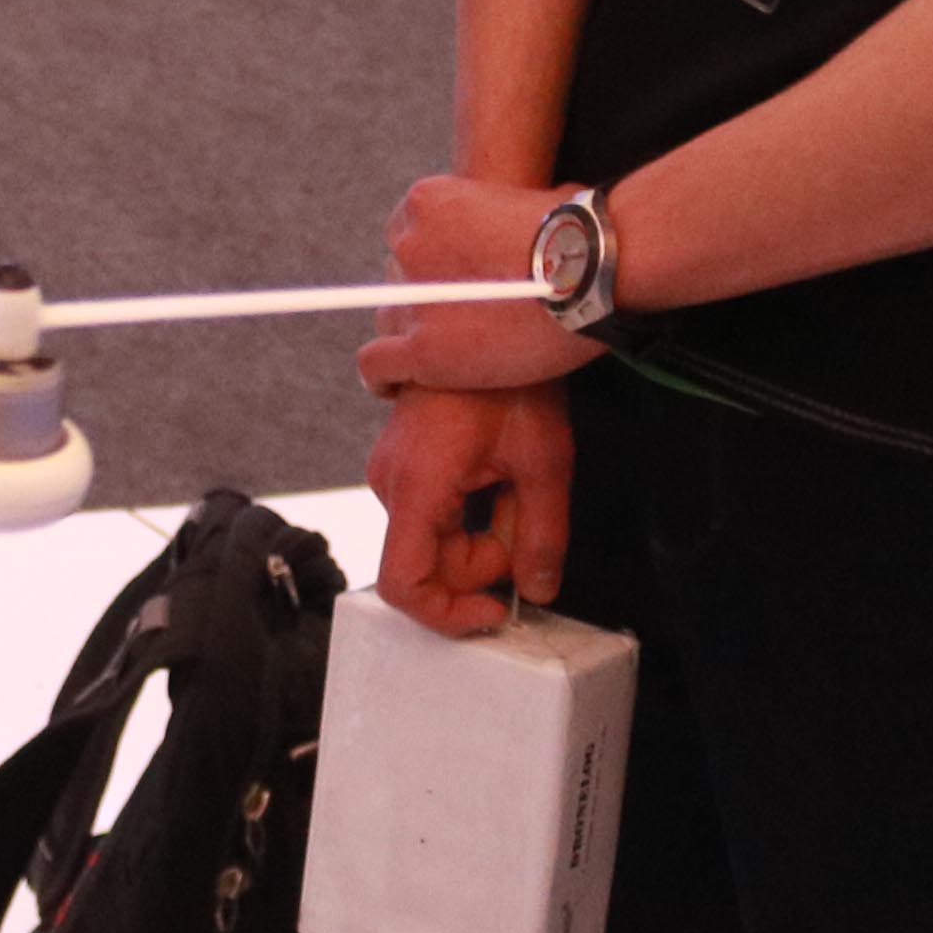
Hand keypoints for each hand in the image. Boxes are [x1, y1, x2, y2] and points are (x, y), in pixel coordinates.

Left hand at [358, 169, 597, 398]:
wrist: (589, 271)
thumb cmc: (579, 233)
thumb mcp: (531, 197)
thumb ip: (511, 210)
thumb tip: (544, 211)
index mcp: (429, 201)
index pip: (408, 234)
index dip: (433, 260)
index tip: (455, 277)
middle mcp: (408, 245)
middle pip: (399, 278)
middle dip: (425, 297)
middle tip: (461, 317)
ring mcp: (412, 298)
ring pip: (388, 319)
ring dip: (411, 334)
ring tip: (442, 353)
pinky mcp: (422, 350)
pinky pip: (377, 365)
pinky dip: (382, 378)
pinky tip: (395, 387)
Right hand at [374, 385, 575, 635]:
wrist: (493, 318)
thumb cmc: (513, 381)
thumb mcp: (543, 463)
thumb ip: (541, 536)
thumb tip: (535, 590)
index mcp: (417, 486)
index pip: (404, 584)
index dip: (448, 614)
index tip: (495, 608)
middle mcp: (389, 482)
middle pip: (428, 564)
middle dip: (484, 565)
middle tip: (529, 530)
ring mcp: (391, 470)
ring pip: (432, 540)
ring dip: (481, 538)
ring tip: (519, 492)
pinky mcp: (401, 461)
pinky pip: (431, 514)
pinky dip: (470, 516)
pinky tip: (500, 482)